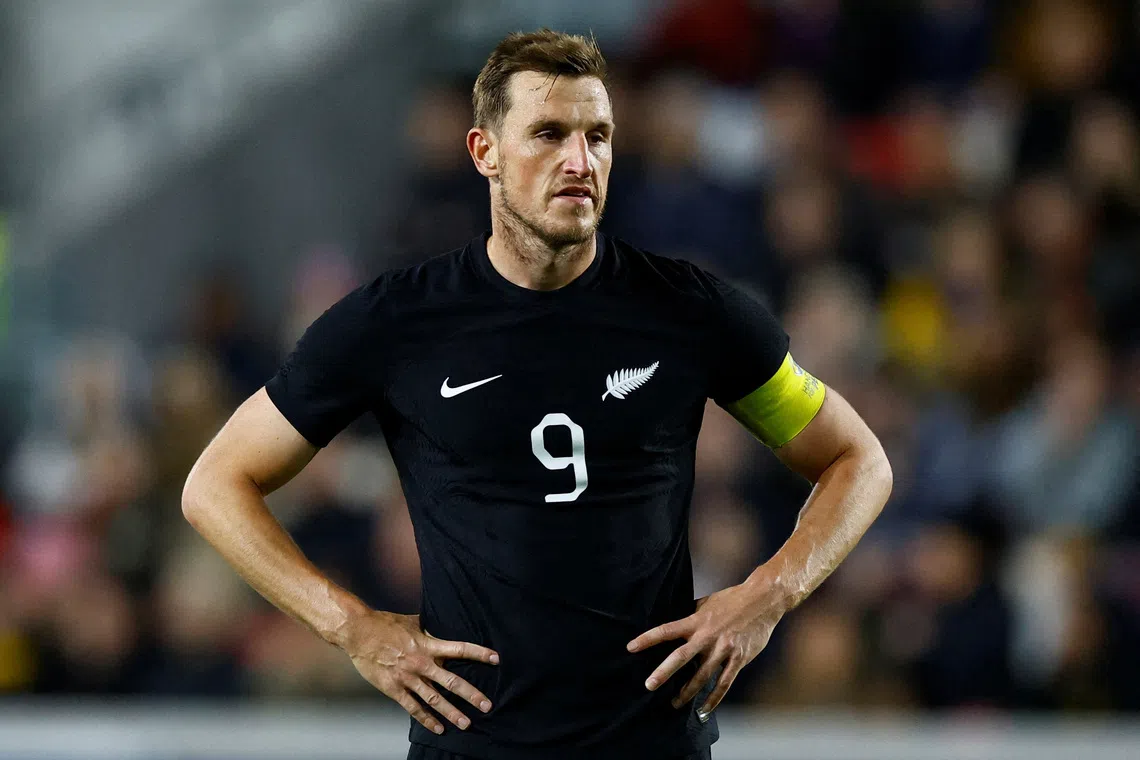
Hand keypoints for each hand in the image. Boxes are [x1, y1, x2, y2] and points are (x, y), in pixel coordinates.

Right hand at [340, 610, 498, 734]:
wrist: (358, 632)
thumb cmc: (385, 623)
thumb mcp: (412, 622)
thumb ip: (429, 629)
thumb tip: (442, 625)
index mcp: (428, 644)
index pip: (459, 648)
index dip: (479, 653)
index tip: (496, 659)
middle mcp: (421, 663)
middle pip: (451, 681)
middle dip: (471, 694)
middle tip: (487, 705)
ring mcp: (407, 678)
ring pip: (434, 699)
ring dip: (451, 712)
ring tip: (466, 723)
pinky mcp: (394, 689)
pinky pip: (413, 708)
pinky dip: (426, 719)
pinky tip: (438, 728)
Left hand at [626, 580, 785, 720]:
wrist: (763, 599)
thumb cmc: (733, 599)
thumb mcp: (706, 603)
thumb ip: (691, 615)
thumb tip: (675, 620)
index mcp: (696, 621)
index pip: (666, 630)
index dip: (647, 639)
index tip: (631, 647)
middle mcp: (707, 636)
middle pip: (681, 657)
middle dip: (663, 673)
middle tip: (649, 685)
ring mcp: (723, 649)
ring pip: (702, 676)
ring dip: (687, 692)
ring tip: (675, 703)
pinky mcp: (739, 659)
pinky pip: (724, 683)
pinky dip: (714, 698)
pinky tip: (704, 710)